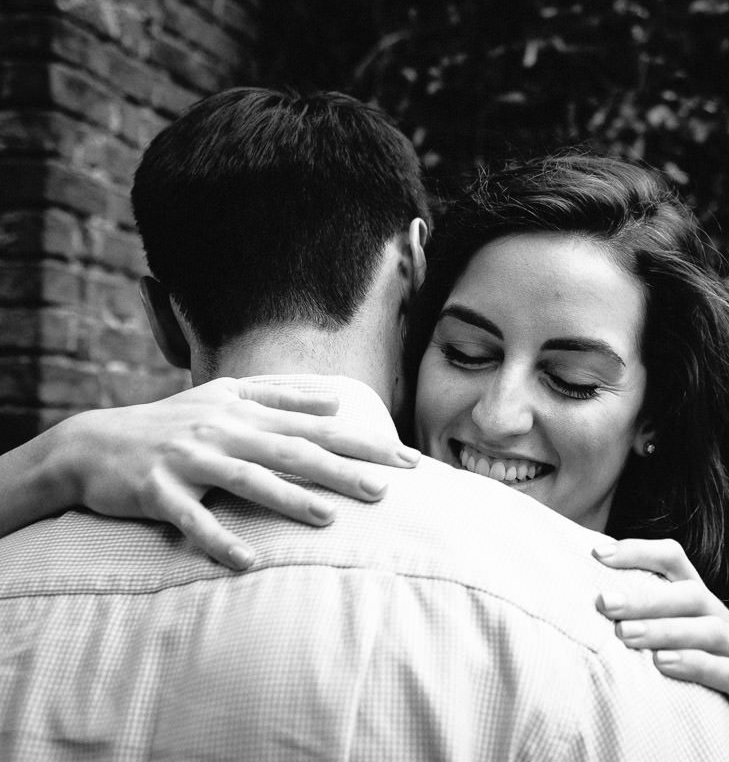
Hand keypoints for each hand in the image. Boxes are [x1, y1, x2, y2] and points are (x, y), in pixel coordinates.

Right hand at [60, 378, 418, 569]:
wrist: (91, 443)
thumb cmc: (171, 422)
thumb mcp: (225, 396)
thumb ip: (281, 395)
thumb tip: (336, 399)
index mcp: (245, 408)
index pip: (317, 425)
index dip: (364, 441)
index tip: (408, 459)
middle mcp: (223, 429)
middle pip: (292, 450)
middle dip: (342, 469)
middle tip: (386, 490)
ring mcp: (190, 460)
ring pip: (247, 479)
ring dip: (288, 499)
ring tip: (328, 517)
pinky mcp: (157, 490)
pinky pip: (192, 520)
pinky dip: (219, 540)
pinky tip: (247, 562)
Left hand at [592, 538, 728, 724]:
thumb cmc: (686, 678)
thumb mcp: (664, 643)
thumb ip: (636, 620)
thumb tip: (582, 597)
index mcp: (700, 601)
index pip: (674, 560)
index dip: (639, 552)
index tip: (598, 554)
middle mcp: (726, 619)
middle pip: (691, 595)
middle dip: (646, 599)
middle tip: (606, 603)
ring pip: (711, 631)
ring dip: (667, 631)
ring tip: (627, 636)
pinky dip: (698, 667)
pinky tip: (664, 665)